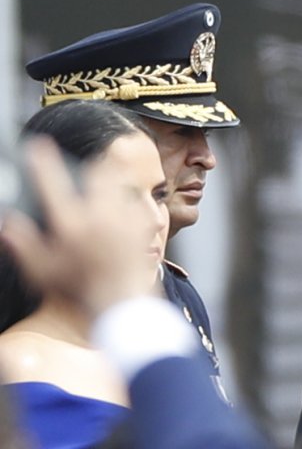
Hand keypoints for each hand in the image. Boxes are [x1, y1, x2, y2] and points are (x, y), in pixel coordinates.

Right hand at [0, 139, 157, 320]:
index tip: (37, 145)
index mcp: (71, 223)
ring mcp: (124, 220)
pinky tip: (126, 210)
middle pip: (100, 172)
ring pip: (122, 185)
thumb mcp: (42, 272)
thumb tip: (6, 223)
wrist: (121, 304)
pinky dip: (132, 204)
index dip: (42, 161)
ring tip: (108, 185)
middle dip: (95, 162)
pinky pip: (138, 206)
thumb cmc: (78, 291)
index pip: (51, 183)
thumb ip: (23, 245)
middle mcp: (100, 216)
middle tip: (90, 162)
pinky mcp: (142, 229)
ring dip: (115, 181)